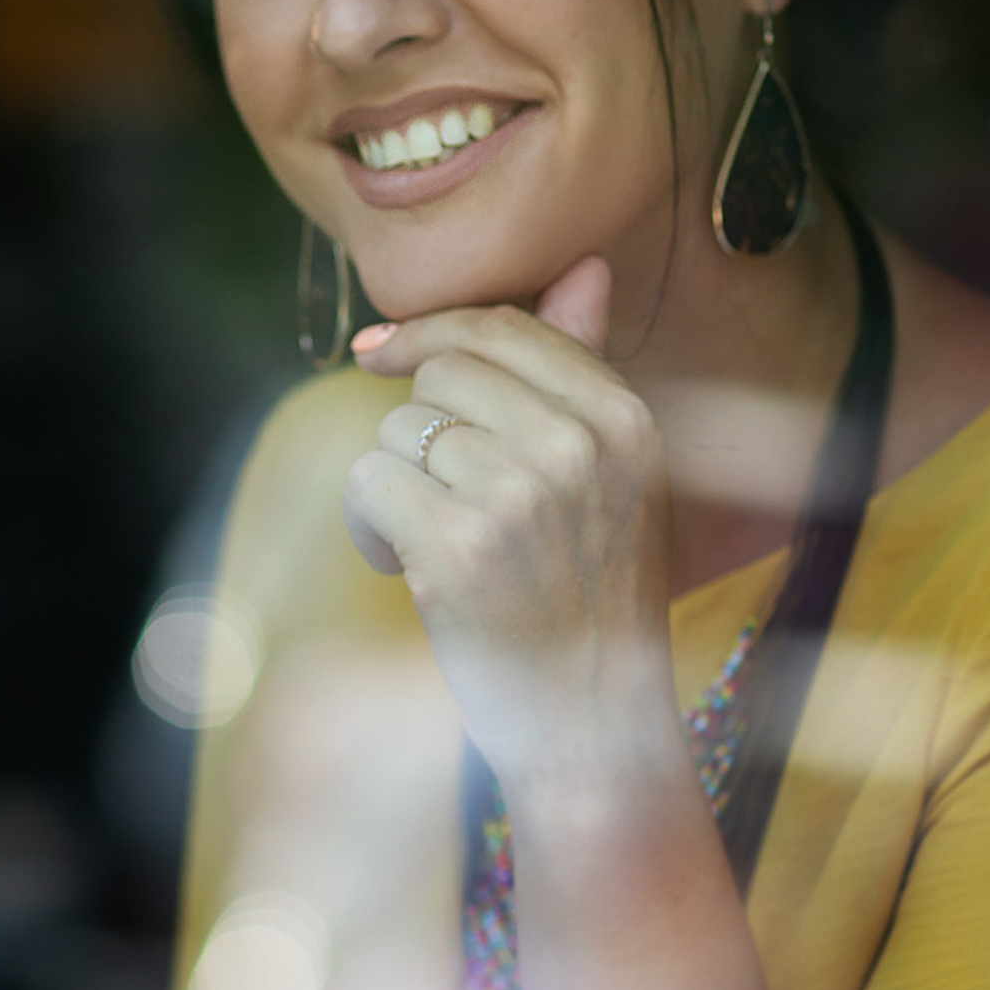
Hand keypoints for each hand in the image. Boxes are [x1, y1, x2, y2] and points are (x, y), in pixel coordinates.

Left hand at [342, 255, 676, 786]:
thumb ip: (586, 366)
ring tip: (434, 542)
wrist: (592, 724)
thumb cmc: (594, 595)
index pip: (501, 328)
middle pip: (438, 377)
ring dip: (394, 485)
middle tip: (446, 499)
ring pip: (396, 431)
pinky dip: (366, 525)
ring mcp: (516, 498)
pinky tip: (402, 565)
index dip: (427, 336)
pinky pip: (367, 482)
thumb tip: (585, 265)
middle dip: (419, 431)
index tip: (378, 356)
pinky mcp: (455, 549)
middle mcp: (576, 448)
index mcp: (622, 418)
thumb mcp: (618, 475)